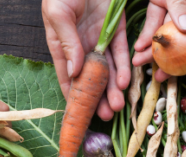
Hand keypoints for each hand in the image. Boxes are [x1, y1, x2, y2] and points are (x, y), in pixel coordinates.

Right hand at [43, 0, 130, 119]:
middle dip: (98, 98)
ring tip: (118, 106)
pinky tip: (126, 82)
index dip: (73, 96)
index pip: (66, 76)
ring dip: (113, 89)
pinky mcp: (116, 30)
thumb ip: (67, 42)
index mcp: (61, 44)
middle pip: (90, 78)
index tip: (79, 114)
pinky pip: (122, 53)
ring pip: (108, 70)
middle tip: (106, 115)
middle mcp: (81, 46)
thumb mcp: (58, 12)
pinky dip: (124, 68)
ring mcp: (99, 39)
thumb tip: (73, 72)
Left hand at [132, 0, 185, 80]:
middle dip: (171, 61)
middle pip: (184, 41)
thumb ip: (181, 6)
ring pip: (166, 34)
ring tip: (138, 62)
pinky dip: (146, 34)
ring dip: (152, 50)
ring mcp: (174, 8)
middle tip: (160, 77)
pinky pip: (153, 22)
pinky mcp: (160, 3)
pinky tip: (138, 47)